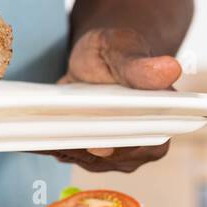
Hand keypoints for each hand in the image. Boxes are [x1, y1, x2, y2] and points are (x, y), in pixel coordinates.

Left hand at [39, 28, 182, 172]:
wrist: (97, 58)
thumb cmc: (116, 50)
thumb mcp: (124, 47)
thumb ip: (140, 64)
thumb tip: (171, 69)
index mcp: (163, 121)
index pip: (144, 144)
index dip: (122, 145)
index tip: (97, 143)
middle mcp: (141, 144)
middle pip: (111, 157)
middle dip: (85, 146)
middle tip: (59, 135)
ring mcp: (113, 153)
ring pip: (86, 158)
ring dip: (65, 147)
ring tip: (43, 134)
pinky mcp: (88, 152)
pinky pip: (70, 153)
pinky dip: (53, 145)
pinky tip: (36, 135)